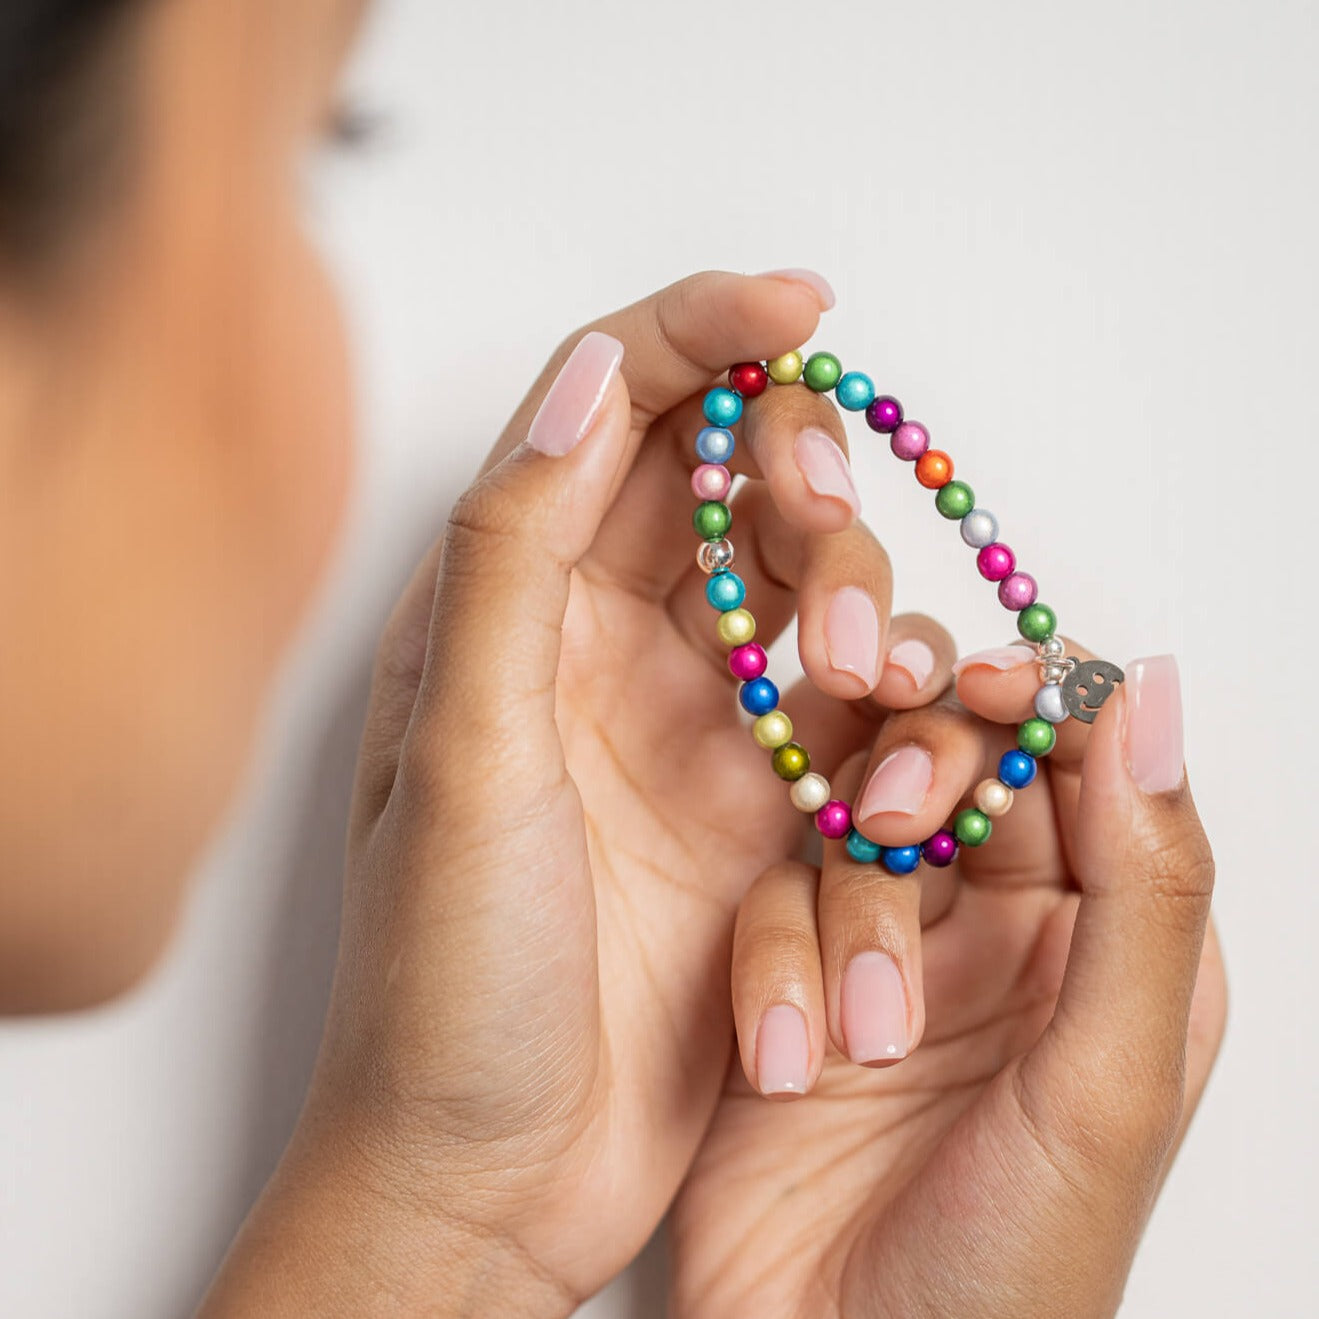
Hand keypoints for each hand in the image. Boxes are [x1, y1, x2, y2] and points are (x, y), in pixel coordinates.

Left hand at [200, 270, 958, 1315]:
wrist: (488, 1173)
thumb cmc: (443, 979)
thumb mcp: (463, 754)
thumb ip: (511, 558)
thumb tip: (587, 378)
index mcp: (502, 611)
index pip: (605, 415)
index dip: (697, 333)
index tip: (797, 303)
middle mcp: (598, 649)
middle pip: (718, 483)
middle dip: (790, 467)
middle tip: (820, 516)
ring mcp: (688, 727)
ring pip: (796, 587)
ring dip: (848, 588)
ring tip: (860, 669)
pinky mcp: (759, 809)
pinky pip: (847, 707)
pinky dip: (886, 696)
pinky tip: (894, 726)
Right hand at [672, 648, 1226, 1317]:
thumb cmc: (1008, 1271)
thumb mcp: (1106, 1081)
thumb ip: (1147, 887)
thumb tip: (1156, 695)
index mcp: (1115, 945)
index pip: (1087, 764)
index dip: (1036, 703)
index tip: (979, 682)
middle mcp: (1005, 932)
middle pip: (960, 768)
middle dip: (920, 777)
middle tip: (890, 816)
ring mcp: (890, 950)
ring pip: (851, 826)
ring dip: (843, 909)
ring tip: (858, 1033)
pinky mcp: (792, 979)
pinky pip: (770, 901)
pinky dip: (773, 966)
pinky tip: (789, 1063)